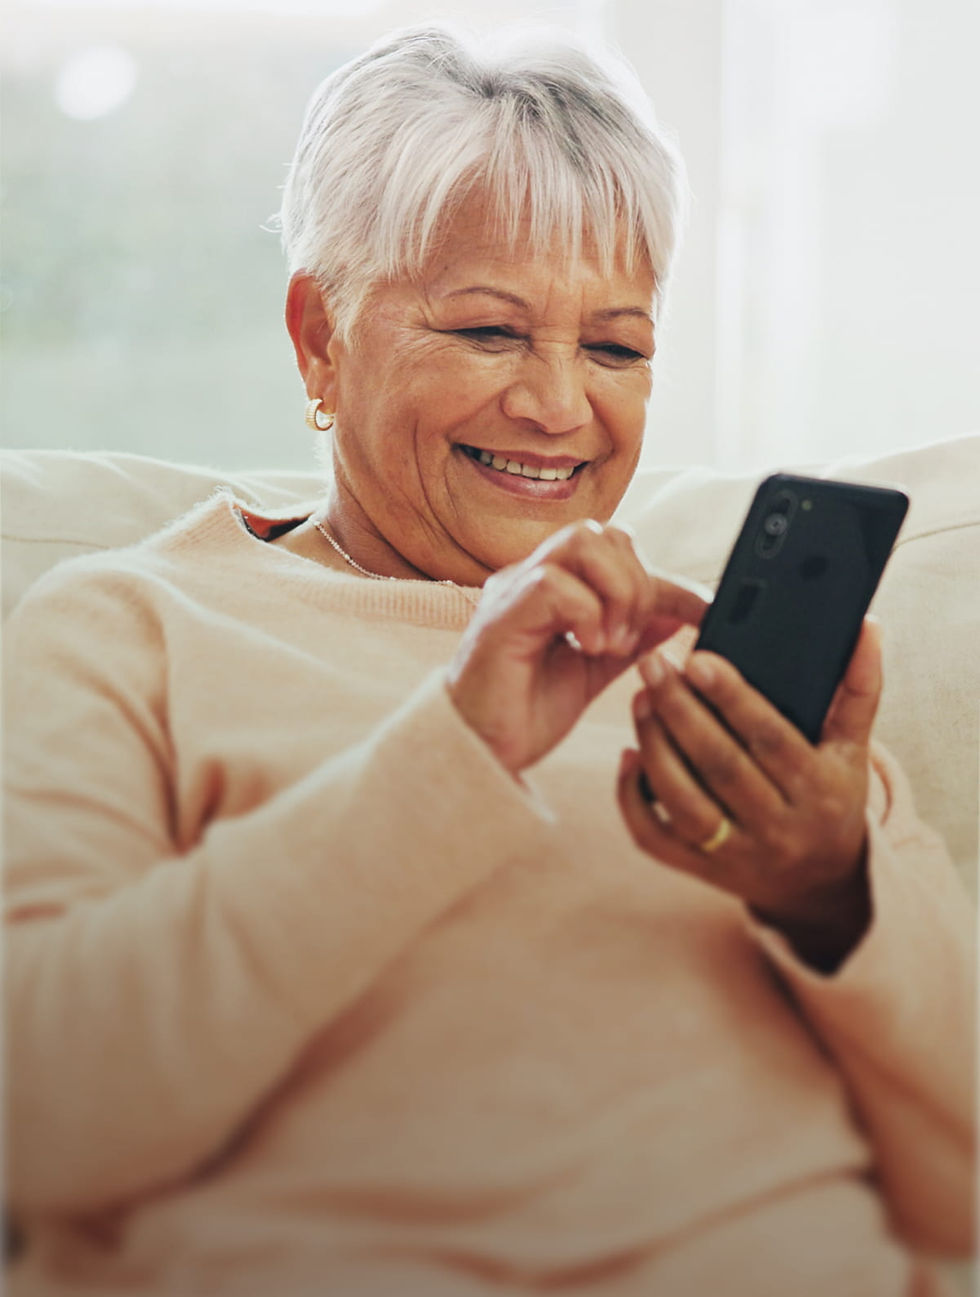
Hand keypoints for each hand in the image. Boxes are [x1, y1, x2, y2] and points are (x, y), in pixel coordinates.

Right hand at [446, 521, 708, 775]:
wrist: (480, 753)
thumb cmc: (526, 713)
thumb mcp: (595, 671)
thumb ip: (633, 637)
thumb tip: (679, 610)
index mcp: (555, 587)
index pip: (620, 555)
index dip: (668, 581)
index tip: (706, 612)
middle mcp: (531, 578)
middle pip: (603, 533)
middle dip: (638, 583)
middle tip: (634, 639)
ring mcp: (512, 590)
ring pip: (581, 542)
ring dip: (616, 592)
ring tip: (613, 643)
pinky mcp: (500, 615)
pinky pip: (553, 583)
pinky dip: (587, 614)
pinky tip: (587, 650)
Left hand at [617, 619, 883, 969]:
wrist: (821, 883)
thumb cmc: (832, 797)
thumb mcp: (853, 749)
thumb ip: (859, 688)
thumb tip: (866, 627)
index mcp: (819, 792)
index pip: (771, 740)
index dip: (733, 699)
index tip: (698, 658)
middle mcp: (778, 829)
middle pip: (720, 768)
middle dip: (681, 712)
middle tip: (653, 665)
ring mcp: (736, 855)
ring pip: (683, 802)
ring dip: (655, 747)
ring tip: (640, 699)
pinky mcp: (699, 871)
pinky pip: (654, 838)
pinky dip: (632, 797)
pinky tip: (628, 754)